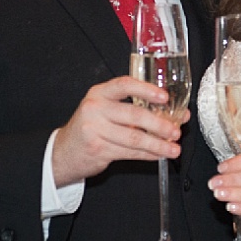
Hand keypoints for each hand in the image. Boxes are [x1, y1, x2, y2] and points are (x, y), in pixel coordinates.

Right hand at [52, 76, 186, 186]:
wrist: (65, 151)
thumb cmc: (91, 127)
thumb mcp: (106, 109)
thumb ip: (136, 107)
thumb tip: (175, 113)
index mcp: (100, 93)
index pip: (124, 85)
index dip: (146, 90)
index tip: (164, 97)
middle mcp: (95, 108)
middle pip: (134, 114)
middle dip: (159, 124)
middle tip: (175, 131)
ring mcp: (95, 129)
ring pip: (134, 137)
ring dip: (157, 144)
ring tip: (172, 149)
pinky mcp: (98, 149)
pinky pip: (129, 152)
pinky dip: (147, 155)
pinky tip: (158, 155)